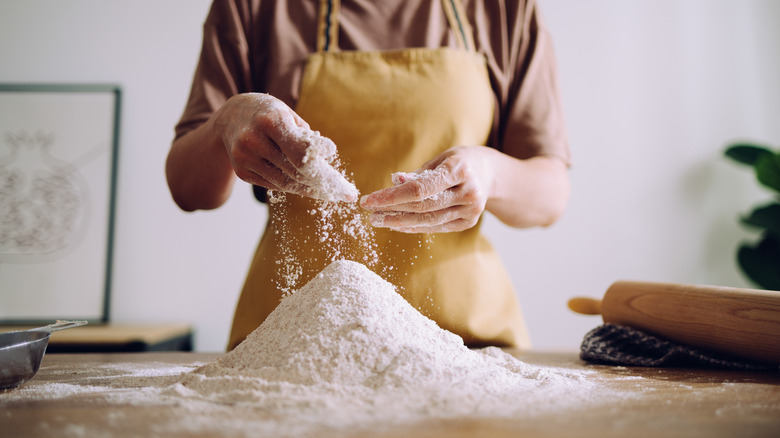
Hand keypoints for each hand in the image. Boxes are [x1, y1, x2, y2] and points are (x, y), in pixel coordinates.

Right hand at [214, 93, 356, 201]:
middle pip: (296, 171)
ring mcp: (245, 158)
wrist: (231, 118)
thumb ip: (306, 137)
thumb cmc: (269, 114)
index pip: (300, 150)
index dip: (321, 162)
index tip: (339, 168)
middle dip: (323, 183)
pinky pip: (274, 185)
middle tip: (345, 192)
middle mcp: (254, 140)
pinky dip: (292, 186)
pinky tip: (307, 187)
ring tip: (331, 193)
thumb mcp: (288, 114)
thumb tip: (325, 159)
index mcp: (271, 121)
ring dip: (310, 189)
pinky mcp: (242, 172)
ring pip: (286, 183)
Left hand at [360, 146, 493, 232]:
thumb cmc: (458, 162)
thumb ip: (418, 174)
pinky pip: (436, 227)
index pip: (420, 188)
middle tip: (370, 212)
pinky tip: (397, 224)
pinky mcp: (468, 223)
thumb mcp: (440, 159)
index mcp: (460, 169)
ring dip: (399, 222)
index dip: (392, 196)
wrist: (490, 174)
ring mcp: (471, 210)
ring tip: (379, 220)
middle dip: (392, 210)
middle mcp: (469, 192)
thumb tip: (394, 182)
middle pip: (422, 206)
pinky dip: (414, 227)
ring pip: (428, 220)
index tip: (369, 200)